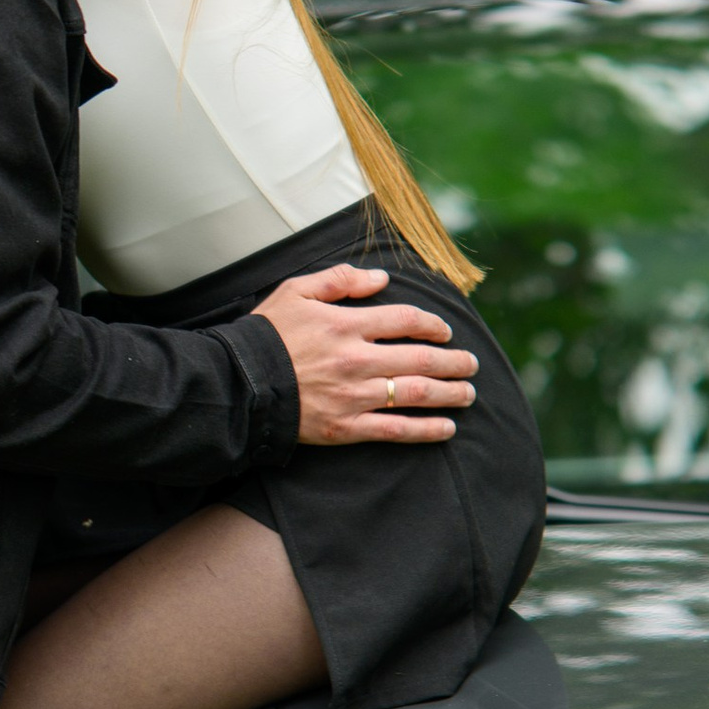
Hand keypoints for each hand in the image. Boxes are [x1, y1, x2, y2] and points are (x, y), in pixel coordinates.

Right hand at [252, 265, 478, 445]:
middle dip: (454, 362)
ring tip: (468, 394)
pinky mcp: (346, 426)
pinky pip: (396, 430)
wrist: (237, 385)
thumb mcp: (296, 292)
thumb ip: (340, 281)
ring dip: (450, 394)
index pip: (407, 321)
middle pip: (422, 359)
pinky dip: (426, 430)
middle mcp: (358, 359)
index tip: (446, 332)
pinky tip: (447, 429)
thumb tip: (381, 278)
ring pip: (416, 394)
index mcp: (348, 324)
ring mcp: (354, 395)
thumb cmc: (265, 335)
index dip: (434, 326)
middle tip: (471, 364)